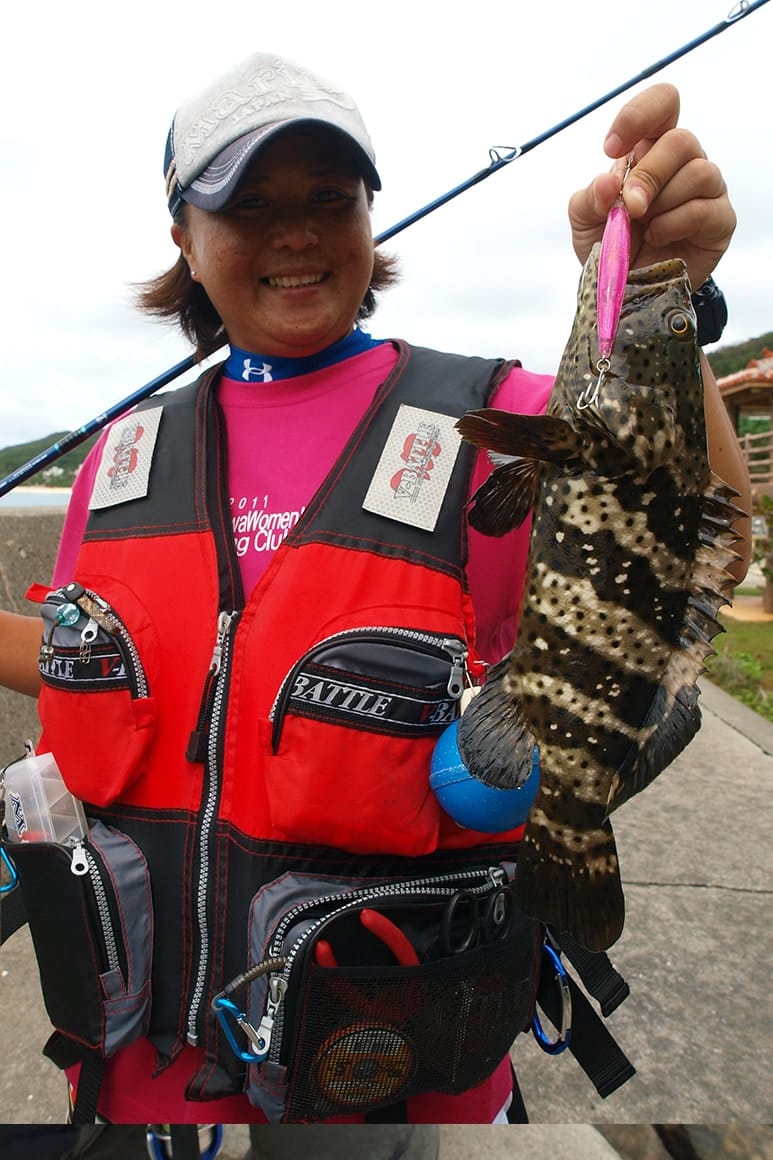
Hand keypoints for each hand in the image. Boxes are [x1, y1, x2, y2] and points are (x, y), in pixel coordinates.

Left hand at [568, 83, 735, 290]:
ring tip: (644, 227)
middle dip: (648, 175)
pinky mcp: (720, 220)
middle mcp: (683, 162)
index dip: (639, 115)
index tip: (611, 149)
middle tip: (629, 206)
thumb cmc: (611, 246)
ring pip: (698, 171)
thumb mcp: (585, 221)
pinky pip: (703, 208)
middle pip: (681, 139)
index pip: (663, 104)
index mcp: (651, 149)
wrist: (627, 290)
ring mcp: (707, 190)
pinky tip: (658, 237)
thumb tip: (607, 181)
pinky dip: (673, 224)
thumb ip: (589, 198)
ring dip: (662, 202)